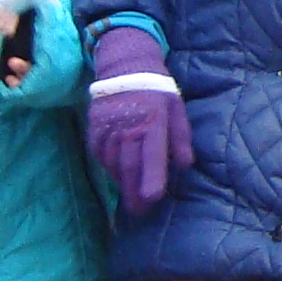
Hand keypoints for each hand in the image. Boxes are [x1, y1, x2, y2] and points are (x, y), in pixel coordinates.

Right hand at [88, 27, 192, 211]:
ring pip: (113, 165)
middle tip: (141, 213)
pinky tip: (118, 179)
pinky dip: (110, 170)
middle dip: (135, 194)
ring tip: (132, 202)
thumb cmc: (158, 91)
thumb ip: (181, 138)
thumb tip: (186, 165)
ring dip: (122, 185)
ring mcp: (108, 129)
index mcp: (153, 122)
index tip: (152, 199)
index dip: (152, 179)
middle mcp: (128, 128)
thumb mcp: (177, 109)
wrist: (124, 67)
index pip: (152, 156)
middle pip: (130, 167)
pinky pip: (100, 157)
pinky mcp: (95, 130)